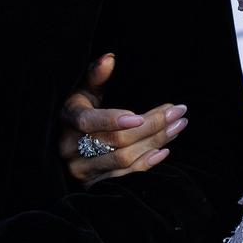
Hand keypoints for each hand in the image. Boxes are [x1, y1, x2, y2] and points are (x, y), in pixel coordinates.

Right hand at [59, 52, 185, 183]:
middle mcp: (70, 148)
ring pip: (125, 159)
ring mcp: (81, 169)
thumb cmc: (80, 111)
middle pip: (116, 140)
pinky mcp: (92, 184)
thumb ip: (97, 75)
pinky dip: (147, 164)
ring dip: (155, 142)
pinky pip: (125, 177)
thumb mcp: (84, 91)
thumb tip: (110, 58)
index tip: (139, 116)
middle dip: (151, 125)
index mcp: (68, 119)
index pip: (88, 121)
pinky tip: (164, 150)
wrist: (65, 145)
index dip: (113, 119)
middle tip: (178, 111)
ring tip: (178, 126)